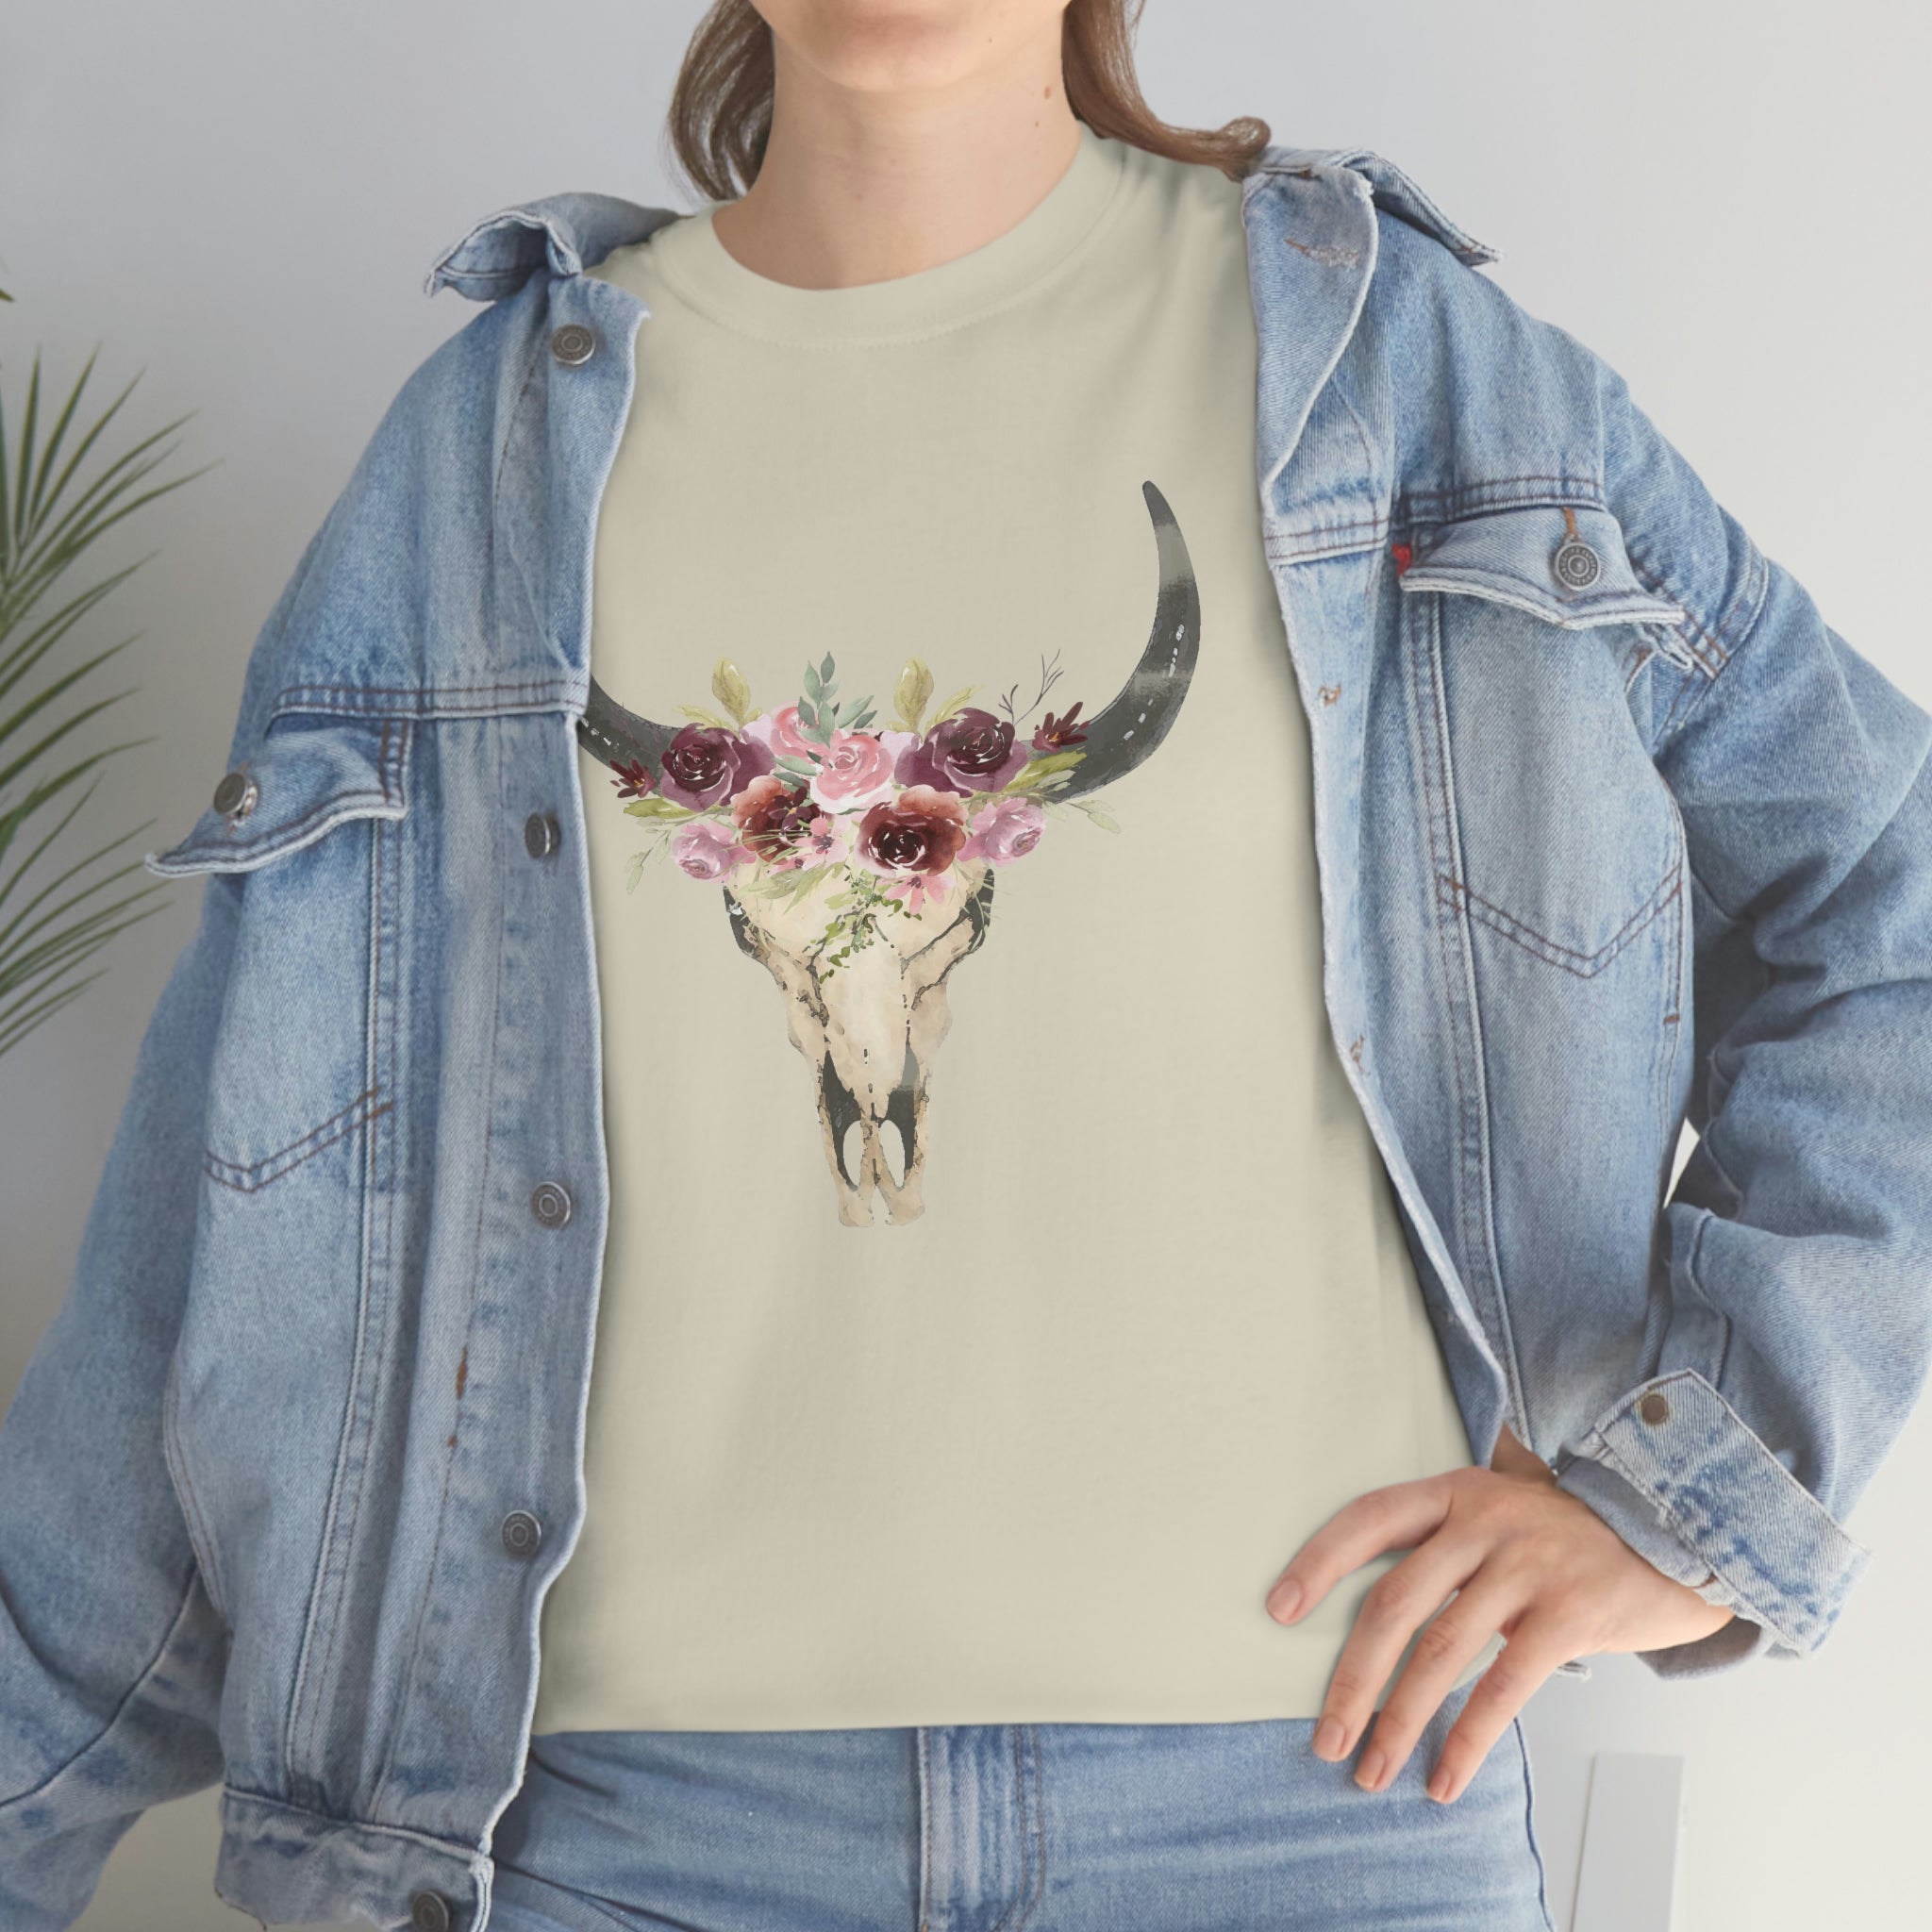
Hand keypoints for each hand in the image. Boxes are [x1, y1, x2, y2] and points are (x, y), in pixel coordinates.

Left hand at [1263, 1424, 1735, 1803]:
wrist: (1682, 1528)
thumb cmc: (1576, 1530)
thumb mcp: (1507, 1505)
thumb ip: (1451, 1533)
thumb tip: (1374, 1598)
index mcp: (1457, 1492)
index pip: (1368, 1519)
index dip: (1319, 1562)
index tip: (1278, 1608)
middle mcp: (1485, 1521)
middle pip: (1396, 1604)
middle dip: (1353, 1678)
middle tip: (1325, 1736)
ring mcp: (1528, 1566)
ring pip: (1442, 1652)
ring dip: (1399, 1720)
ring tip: (1371, 1768)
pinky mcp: (1569, 1613)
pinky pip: (1503, 1686)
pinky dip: (1468, 1738)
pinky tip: (1444, 1778)